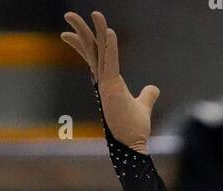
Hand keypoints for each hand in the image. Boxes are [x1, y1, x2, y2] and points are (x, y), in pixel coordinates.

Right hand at [61, 9, 158, 150]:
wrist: (132, 145)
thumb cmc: (134, 129)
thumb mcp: (143, 107)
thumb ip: (148, 96)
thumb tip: (154, 89)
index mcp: (107, 82)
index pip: (94, 56)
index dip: (84, 41)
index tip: (72, 29)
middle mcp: (102, 81)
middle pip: (90, 50)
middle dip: (80, 31)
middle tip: (69, 14)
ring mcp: (106, 84)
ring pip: (97, 52)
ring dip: (94, 31)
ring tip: (91, 13)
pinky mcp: (112, 88)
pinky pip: (111, 62)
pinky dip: (111, 47)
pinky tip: (110, 31)